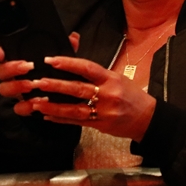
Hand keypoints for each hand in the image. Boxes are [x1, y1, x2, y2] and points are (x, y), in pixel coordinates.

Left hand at [28, 56, 155, 140]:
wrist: (147, 118)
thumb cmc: (131, 95)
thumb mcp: (117, 77)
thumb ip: (96, 71)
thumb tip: (74, 62)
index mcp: (110, 78)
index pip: (87, 68)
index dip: (68, 63)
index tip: (51, 60)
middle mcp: (106, 94)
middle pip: (77, 89)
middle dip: (56, 85)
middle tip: (38, 81)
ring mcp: (103, 112)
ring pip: (74, 109)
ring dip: (54, 106)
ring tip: (37, 102)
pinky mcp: (99, 125)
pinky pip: (77, 122)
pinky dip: (61, 118)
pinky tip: (48, 116)